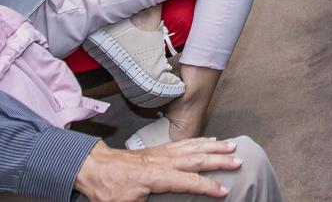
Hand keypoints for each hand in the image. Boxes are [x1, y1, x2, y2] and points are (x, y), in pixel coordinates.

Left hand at [73, 138, 242, 200]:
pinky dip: (201, 141)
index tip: (224, 191)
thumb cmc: (107, 189)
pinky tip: (211, 140)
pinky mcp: (159, 150)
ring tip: (232, 146)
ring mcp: (161, 153)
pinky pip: (185, 143)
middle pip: (196, 159)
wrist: (93, 166)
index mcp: (155, 176)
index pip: (187, 182)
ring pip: (193, 147)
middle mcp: (162, 161)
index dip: (206, 187)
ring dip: (214, 147)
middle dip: (218, 161)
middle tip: (238, 161)